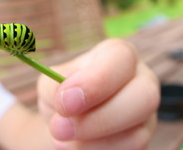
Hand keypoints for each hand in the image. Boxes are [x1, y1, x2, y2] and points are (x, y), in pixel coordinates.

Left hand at [38, 39, 159, 149]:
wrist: (65, 122)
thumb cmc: (61, 94)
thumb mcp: (50, 83)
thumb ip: (55, 86)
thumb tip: (68, 95)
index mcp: (118, 55)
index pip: (121, 58)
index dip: (95, 81)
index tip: (65, 101)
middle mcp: (141, 80)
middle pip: (144, 97)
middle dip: (99, 118)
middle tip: (59, 128)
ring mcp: (146, 114)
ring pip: (137, 133)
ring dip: (93, 142)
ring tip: (61, 138)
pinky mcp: (142, 139)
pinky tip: (73, 146)